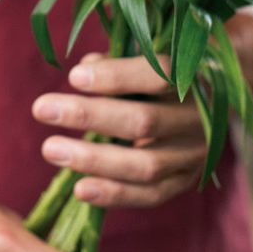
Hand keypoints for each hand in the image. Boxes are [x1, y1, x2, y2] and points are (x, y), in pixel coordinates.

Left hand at [33, 54, 206, 208]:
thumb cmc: (169, 73)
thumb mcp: (153, 56)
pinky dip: (114, 194)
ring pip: (146, 164)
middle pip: (145, 121)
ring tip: (51, 149)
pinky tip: (79, 189)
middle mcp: (200, 117)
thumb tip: (88, 68)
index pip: (159, 74)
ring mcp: (196, 153)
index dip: (117, 77)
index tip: (74, 77)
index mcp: (197, 75)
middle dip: (89, 116)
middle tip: (42, 108)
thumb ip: (122, 61)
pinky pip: (151, 195)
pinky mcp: (186, 181)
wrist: (209, 106)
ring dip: (94, 160)